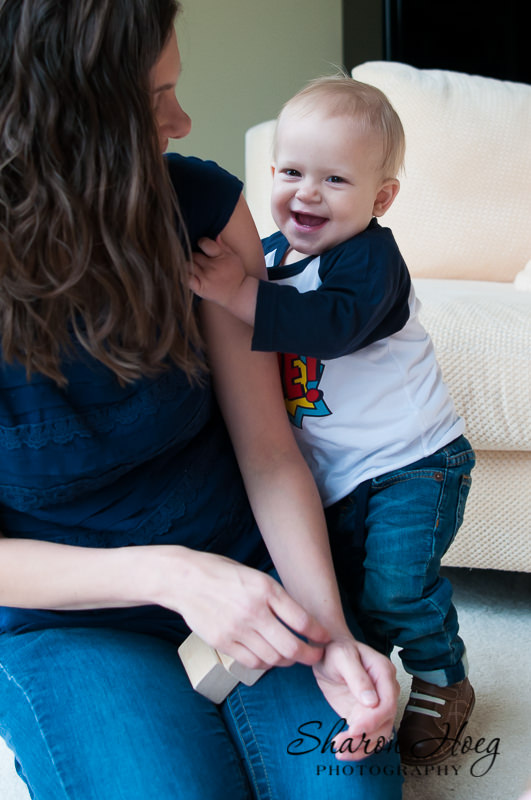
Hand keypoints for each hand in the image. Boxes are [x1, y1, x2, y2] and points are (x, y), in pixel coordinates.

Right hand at [154, 546, 330, 669]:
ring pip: (273, 658)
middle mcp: (253, 611)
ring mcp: (236, 629)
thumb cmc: (223, 573)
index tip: (324, 638)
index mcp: (265, 589)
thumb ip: (276, 598)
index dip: (318, 634)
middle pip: (291, 647)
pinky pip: (252, 663)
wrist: (185, 579)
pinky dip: (265, 664)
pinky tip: (269, 657)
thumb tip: (302, 621)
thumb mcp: (255, 575)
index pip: (302, 621)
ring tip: (292, 656)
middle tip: (316, 656)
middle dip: (309, 655)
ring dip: (287, 661)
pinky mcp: (222, 643)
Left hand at [189, 235, 246, 303]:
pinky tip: (186, 274)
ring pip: (188, 265)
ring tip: (193, 267)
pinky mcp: (201, 288)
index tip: (201, 245)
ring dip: (188, 265)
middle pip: (194, 255)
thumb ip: (224, 246)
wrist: (239, 294)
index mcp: (221, 257)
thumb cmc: (236, 274)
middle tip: (197, 260)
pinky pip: (186, 279)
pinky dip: (184, 275)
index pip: (205, 243)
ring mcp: (206, 278)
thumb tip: (216, 235)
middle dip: (194, 256)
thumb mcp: (234, 257)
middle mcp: (212, 267)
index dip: (201, 242)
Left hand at [312, 635, 399, 760]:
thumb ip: (356, 677)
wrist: (328, 652)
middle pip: (385, 723)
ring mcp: (377, 705)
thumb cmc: (336, 650)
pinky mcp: (365, 716)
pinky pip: (368, 736)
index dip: (373, 720)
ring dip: (361, 747)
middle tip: (340, 744)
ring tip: (339, 751)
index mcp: (384, 673)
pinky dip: (357, 747)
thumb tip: (371, 702)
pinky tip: (342, 751)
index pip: (388, 703)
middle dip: (365, 738)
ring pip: (379, 735)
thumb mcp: (342, 657)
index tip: (353, 729)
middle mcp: (386, 691)